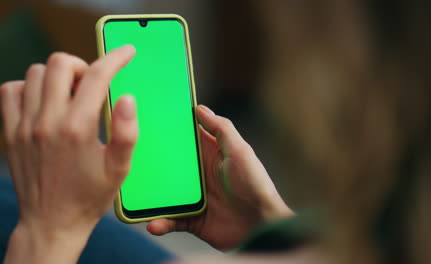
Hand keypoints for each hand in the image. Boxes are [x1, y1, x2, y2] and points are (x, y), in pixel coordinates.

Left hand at [1, 45, 136, 263]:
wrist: (51, 222)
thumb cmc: (88, 196)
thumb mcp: (119, 169)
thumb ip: (127, 132)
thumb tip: (127, 98)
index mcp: (78, 128)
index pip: (96, 77)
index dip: (115, 58)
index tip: (125, 52)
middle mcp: (47, 121)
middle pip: (59, 64)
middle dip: (82, 65)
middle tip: (92, 83)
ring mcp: (24, 125)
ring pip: (34, 73)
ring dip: (56, 75)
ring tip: (69, 94)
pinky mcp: (10, 132)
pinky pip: (10, 91)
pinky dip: (27, 87)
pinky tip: (43, 101)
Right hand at [147, 105, 292, 250]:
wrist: (261, 227)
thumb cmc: (255, 185)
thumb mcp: (240, 151)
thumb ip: (222, 129)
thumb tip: (200, 108)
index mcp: (211, 155)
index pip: (187, 139)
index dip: (170, 131)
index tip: (147, 121)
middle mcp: (200, 175)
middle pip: (170, 166)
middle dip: (152, 164)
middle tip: (130, 159)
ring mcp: (195, 198)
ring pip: (165, 194)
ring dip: (151, 196)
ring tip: (134, 197)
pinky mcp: (193, 220)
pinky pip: (171, 220)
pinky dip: (161, 222)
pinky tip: (153, 223)